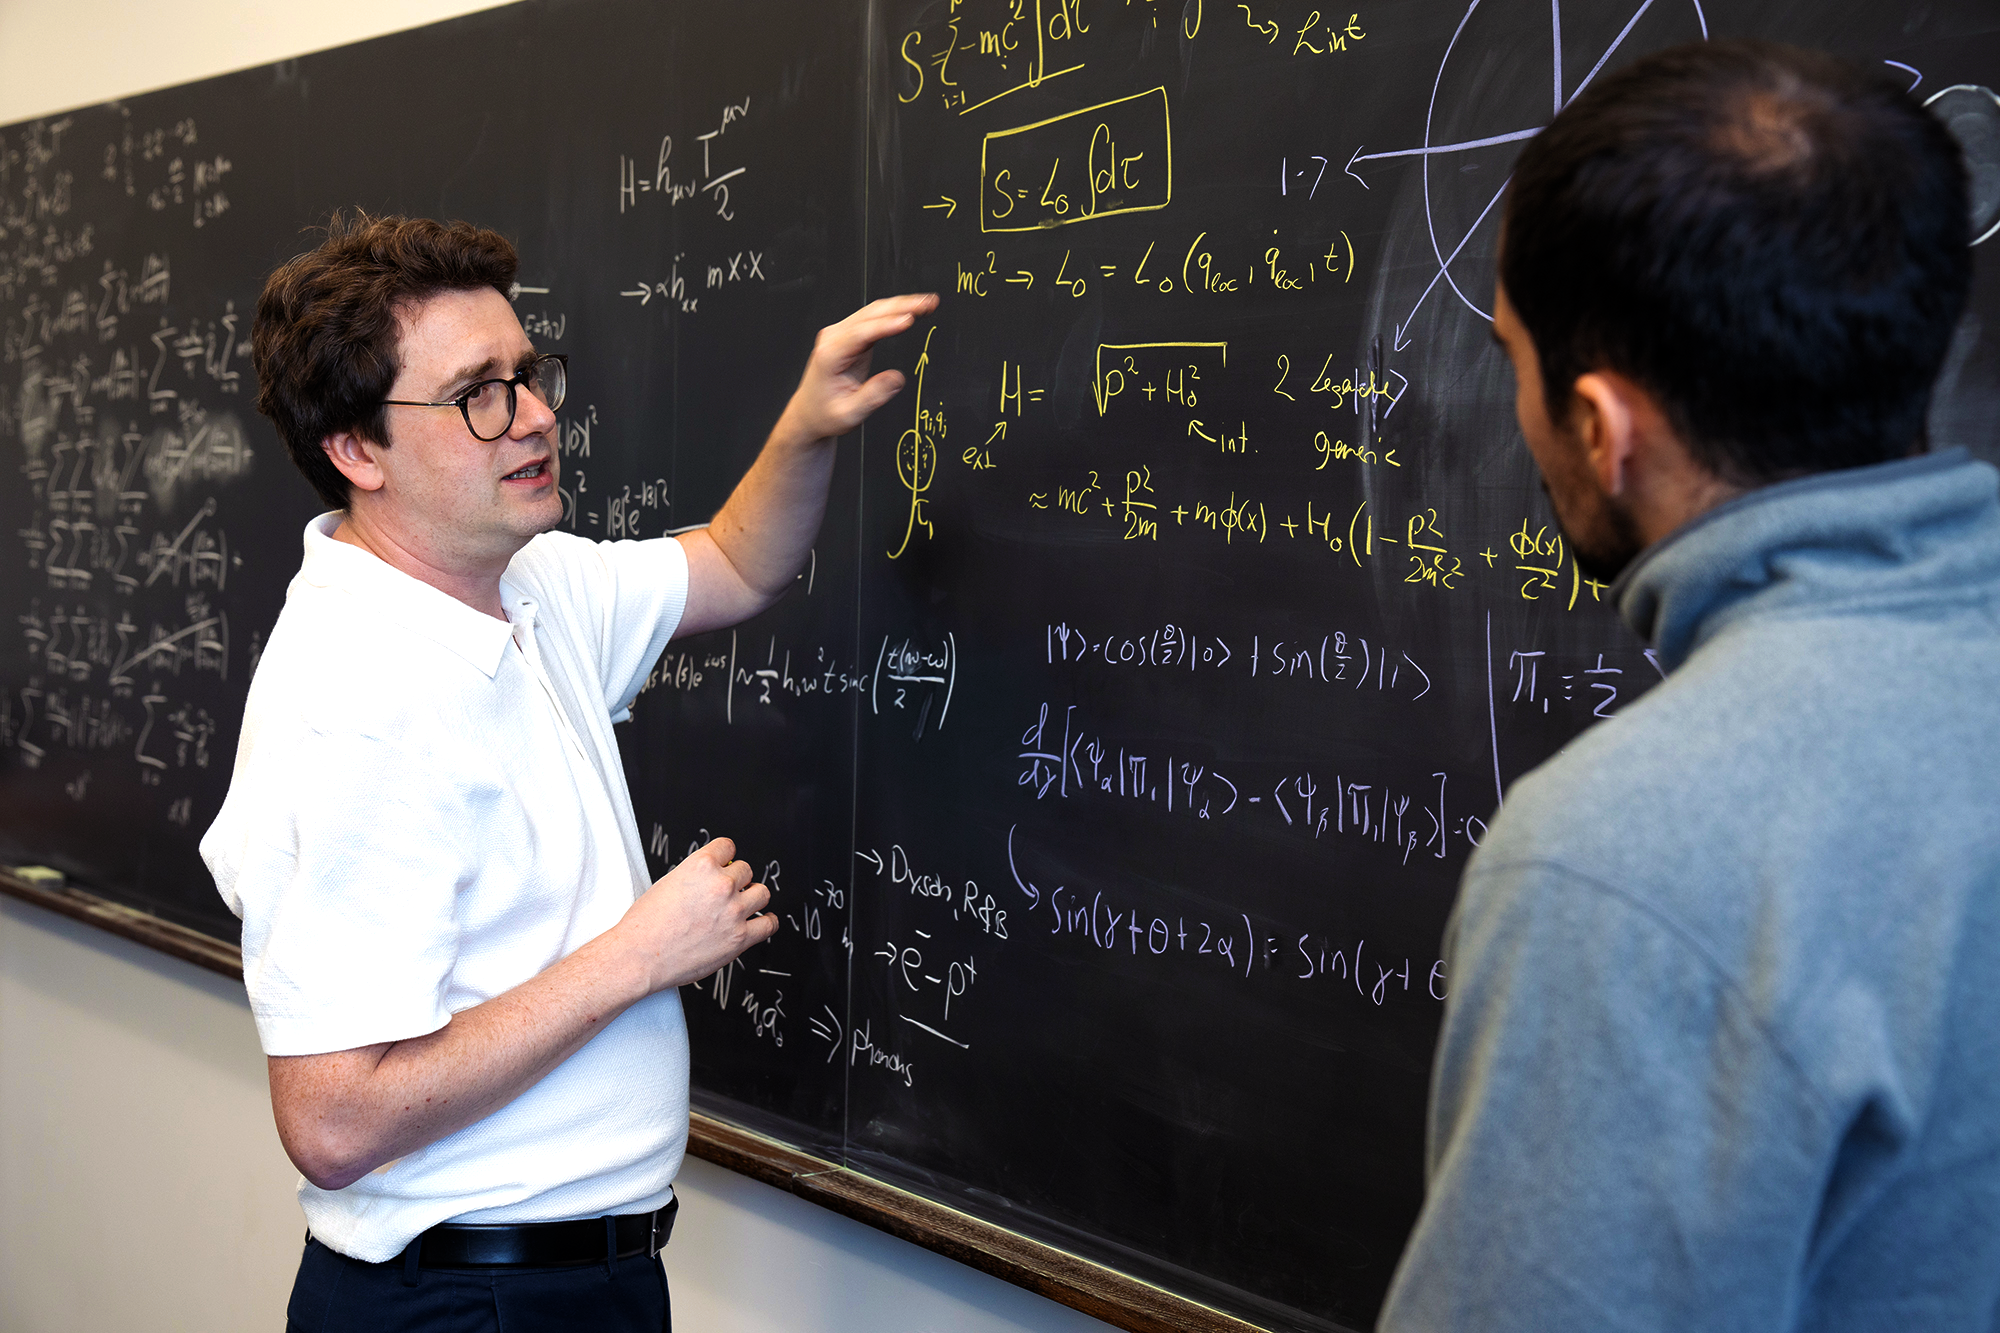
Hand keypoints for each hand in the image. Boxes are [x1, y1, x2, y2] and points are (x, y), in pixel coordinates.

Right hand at [614, 837, 777, 993]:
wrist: (640, 956)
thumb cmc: (646, 925)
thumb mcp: (668, 883)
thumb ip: (696, 877)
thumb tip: (713, 876)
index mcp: (701, 866)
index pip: (728, 847)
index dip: (725, 858)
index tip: (725, 865)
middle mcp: (721, 885)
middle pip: (746, 870)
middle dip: (736, 880)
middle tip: (725, 894)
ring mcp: (733, 911)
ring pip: (762, 893)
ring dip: (752, 898)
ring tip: (742, 906)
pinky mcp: (740, 937)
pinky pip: (769, 924)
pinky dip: (767, 922)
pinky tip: (760, 922)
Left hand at [779, 293, 938, 442]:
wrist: (810, 413)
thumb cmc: (825, 414)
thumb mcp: (850, 414)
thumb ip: (874, 396)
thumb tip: (898, 378)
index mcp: (830, 355)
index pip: (861, 333)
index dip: (886, 325)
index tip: (908, 320)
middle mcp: (833, 338)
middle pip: (870, 314)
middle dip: (902, 306)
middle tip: (929, 303)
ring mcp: (841, 334)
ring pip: (874, 311)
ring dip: (902, 305)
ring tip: (928, 303)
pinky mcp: (850, 335)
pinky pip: (874, 318)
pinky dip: (895, 312)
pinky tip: (912, 309)